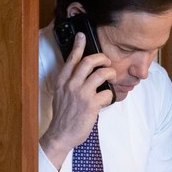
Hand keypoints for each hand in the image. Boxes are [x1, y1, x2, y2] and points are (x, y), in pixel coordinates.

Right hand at [40, 31, 116, 169]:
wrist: (61, 135)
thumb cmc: (63, 116)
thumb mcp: (60, 95)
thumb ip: (69, 84)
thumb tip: (81, 75)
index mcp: (62, 82)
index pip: (71, 59)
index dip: (78, 45)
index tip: (82, 36)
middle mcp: (71, 85)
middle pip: (89, 62)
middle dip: (102, 58)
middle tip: (107, 62)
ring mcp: (81, 94)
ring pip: (101, 73)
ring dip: (110, 74)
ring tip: (111, 78)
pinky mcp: (91, 105)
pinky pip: (107, 93)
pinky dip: (111, 95)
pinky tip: (107, 100)